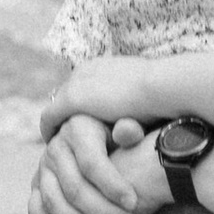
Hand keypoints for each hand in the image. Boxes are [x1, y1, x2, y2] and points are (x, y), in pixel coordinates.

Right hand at [29, 116, 172, 213]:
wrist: (93, 137)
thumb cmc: (117, 135)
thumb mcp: (124, 127)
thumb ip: (129, 129)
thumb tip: (128, 132)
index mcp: (77, 129)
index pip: (92, 163)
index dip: (112, 186)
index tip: (133, 203)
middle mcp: (55, 147)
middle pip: (74, 187)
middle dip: (102, 210)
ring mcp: (43, 168)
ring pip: (54, 201)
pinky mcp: (36, 186)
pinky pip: (35, 208)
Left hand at [40, 56, 156, 139]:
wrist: (164, 87)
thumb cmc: (163, 96)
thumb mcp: (144, 98)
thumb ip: (130, 106)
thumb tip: (132, 121)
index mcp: (101, 66)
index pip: (81, 86)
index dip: (78, 108)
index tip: (78, 125)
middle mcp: (85, 70)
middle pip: (64, 95)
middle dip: (63, 116)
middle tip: (64, 139)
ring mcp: (76, 83)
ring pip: (55, 107)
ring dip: (56, 125)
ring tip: (57, 146)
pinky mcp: (72, 98)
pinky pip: (49, 118)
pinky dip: (49, 132)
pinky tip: (53, 147)